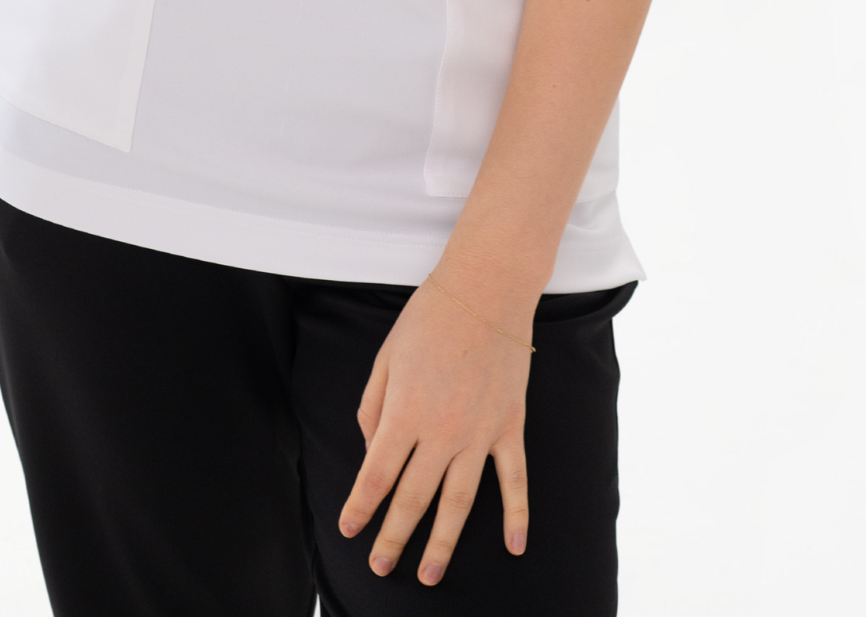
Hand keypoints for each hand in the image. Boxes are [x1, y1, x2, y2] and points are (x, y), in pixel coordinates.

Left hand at [339, 272, 532, 586]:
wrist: (485, 290)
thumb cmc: (429, 318)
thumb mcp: (386, 356)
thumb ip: (373, 407)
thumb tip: (373, 449)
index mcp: (404, 412)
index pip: (375, 475)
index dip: (360, 508)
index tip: (350, 531)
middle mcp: (440, 431)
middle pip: (413, 498)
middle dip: (394, 538)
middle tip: (380, 568)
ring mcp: (479, 433)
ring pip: (459, 502)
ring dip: (443, 542)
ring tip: (430, 575)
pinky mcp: (509, 426)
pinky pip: (513, 480)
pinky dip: (516, 515)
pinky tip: (513, 547)